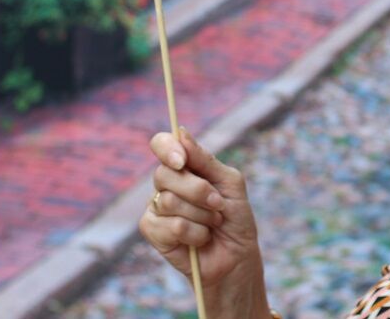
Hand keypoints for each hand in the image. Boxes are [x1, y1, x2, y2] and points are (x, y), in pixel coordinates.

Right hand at [140, 127, 268, 315]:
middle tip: (218, 204)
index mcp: (186, 167)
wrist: (236, 256)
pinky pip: (169, 226)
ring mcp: (157, 207)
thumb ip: (205, 160)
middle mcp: (167, 183)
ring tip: (212, 223)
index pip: (163, 144)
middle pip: (164, 174)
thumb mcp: (229, 183)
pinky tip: (199, 239)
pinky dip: (193, 233)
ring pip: (169, 201)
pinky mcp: (152, 231)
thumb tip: (181, 133)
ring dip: (201, 215)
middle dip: (198, 191)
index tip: (182, 161)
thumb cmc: (235, 218)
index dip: (167, 148)